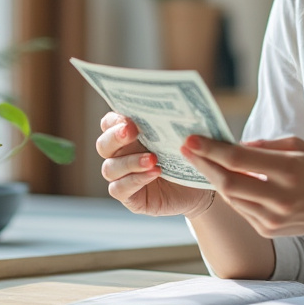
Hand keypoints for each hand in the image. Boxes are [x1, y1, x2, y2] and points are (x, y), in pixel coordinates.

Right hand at [96, 112, 210, 216]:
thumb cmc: (188, 158)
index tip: (130, 118)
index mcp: (129, 136)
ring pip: (110, 168)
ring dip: (130, 162)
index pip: (109, 124)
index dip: (114, 120)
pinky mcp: (129, 196)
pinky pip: (119, 189)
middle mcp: (121, 155)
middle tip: (132, 131)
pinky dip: (135, 180)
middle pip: (103, 144)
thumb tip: (172, 107)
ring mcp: (123, 177)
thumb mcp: (181, 137)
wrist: (199, 189)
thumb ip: (169, 123)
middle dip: (115, 137)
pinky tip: (155, 173)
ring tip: (153, 159)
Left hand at [179, 135, 303, 248]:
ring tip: (201, 161)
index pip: (239, 161)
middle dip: (203, 164)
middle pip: (228, 182)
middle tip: (186, 148)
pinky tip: (224, 178)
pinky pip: (241, 208)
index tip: (191, 139)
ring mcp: (273, 219)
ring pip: (231, 197)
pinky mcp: (268, 230)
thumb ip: (266, 146)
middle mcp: (280, 199)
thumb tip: (235, 147)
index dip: (211, 150)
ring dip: (213, 179)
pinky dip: (231, 192)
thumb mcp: (301, 147)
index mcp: (289, 172)